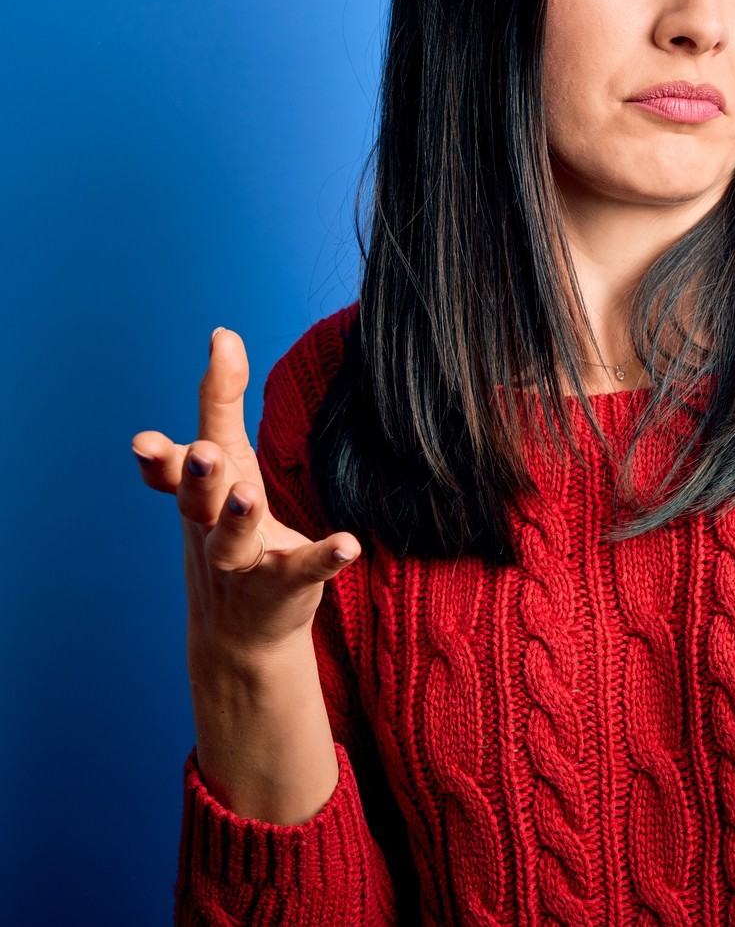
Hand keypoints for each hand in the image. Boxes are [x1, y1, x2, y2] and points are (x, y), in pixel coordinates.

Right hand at [132, 328, 360, 658]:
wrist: (239, 631)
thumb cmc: (231, 529)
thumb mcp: (225, 466)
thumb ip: (221, 405)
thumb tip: (222, 334)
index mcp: (199, 494)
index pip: (180, 460)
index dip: (166, 443)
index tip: (154, 425)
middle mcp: (211, 527)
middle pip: (195, 501)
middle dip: (196, 476)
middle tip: (201, 452)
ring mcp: (243, 562)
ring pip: (231, 543)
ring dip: (238, 519)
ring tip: (248, 495)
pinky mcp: (282, 587)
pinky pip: (302, 572)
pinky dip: (324, 558)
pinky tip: (348, 545)